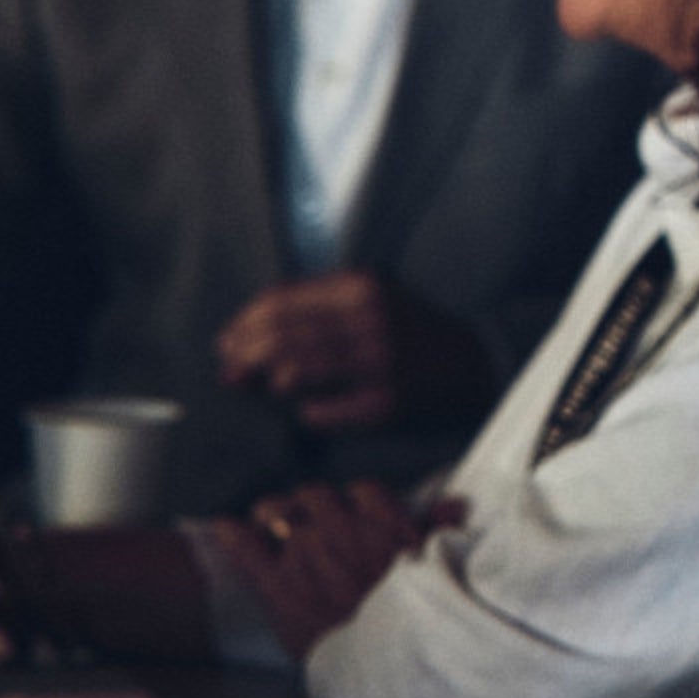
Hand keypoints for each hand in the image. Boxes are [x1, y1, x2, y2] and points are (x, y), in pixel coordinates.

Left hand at [203, 482, 463, 655]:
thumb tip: (454, 504)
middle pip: (315, 495)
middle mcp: (340, 529)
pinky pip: (246, 548)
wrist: (392, 667)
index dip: (355, 503)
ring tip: (271, 523)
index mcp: (382, 522)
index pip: (363, 491)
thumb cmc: (419, 621)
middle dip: (312, 506)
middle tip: (310, 522)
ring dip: (275, 515)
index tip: (353, 514)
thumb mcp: (438, 569)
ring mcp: (304, 554)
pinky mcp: (279, 586)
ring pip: (277, 512)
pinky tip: (225, 528)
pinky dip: (233, 536)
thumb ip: (440, 531)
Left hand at [215, 272, 498, 433]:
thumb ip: (309, 313)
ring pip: (293, 373)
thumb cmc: (407, 331)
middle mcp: (370, 320)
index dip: (244, 322)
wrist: (472, 365)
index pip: (281, 300)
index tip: (226, 341)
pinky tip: (306, 407)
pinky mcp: (385, 405)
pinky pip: (319, 411)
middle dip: (244, 356)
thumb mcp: (367, 300)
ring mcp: (379, 364)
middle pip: (281, 336)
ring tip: (267, 387)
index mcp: (362, 286)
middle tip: (231, 371)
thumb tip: (236, 343)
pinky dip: (303, 411)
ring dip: (268, 384)